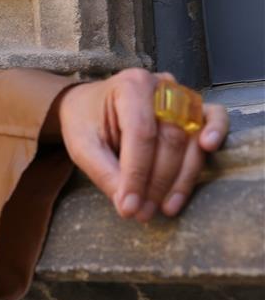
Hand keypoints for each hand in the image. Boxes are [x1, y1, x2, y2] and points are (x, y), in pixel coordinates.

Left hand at [54, 69, 228, 221]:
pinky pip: (214, 117)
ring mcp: (180, 94)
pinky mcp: (193, 106)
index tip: (130, 207)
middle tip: (144, 212)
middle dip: (157, 183)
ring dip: (182, 179)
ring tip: (166, 208)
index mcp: (130, 87)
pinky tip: (210, 150)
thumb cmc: (85, 122)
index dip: (137, 175)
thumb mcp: (82, 146)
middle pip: (170, 140)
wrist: (88, 104)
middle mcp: (160, 87)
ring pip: (192, 139)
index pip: (141, 135)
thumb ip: (104, 173)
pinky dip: (217, 132)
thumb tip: (129, 206)